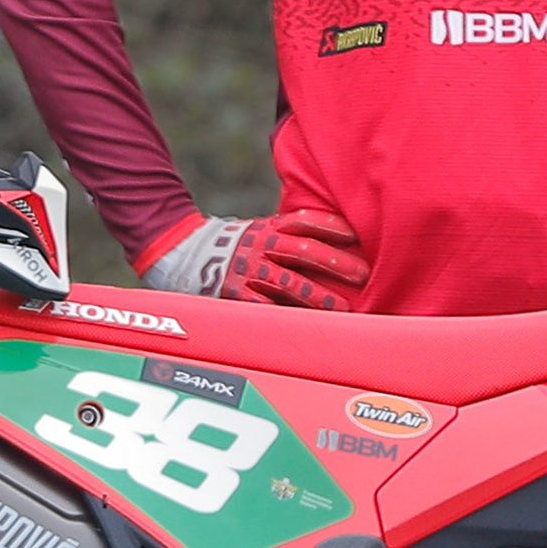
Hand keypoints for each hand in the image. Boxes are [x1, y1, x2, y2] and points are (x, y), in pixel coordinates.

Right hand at [139, 209, 367, 310]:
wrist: (184, 254)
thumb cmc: (233, 245)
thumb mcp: (260, 230)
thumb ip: (289, 235)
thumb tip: (333, 237)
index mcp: (269, 228)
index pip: (304, 222)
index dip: (330, 226)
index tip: (355, 234)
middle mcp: (261, 247)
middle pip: (303, 251)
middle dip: (334, 262)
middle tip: (362, 273)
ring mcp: (249, 271)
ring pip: (288, 283)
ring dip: (318, 295)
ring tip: (343, 307)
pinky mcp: (236, 294)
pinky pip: (262, 307)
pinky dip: (284, 315)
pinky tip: (304, 326)